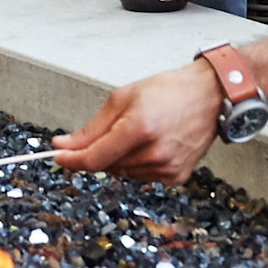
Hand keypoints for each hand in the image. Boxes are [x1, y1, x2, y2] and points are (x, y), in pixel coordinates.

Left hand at [56, 64, 223, 183]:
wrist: (209, 96)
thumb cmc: (169, 91)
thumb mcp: (123, 98)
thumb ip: (92, 128)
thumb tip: (65, 144)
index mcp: (138, 128)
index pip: (93, 158)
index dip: (71, 160)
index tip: (58, 155)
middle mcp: (154, 152)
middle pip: (106, 166)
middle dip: (98, 152)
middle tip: (110, 131)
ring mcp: (167, 167)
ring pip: (122, 172)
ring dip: (119, 157)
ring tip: (139, 133)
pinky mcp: (176, 176)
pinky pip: (142, 176)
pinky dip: (138, 163)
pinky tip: (152, 145)